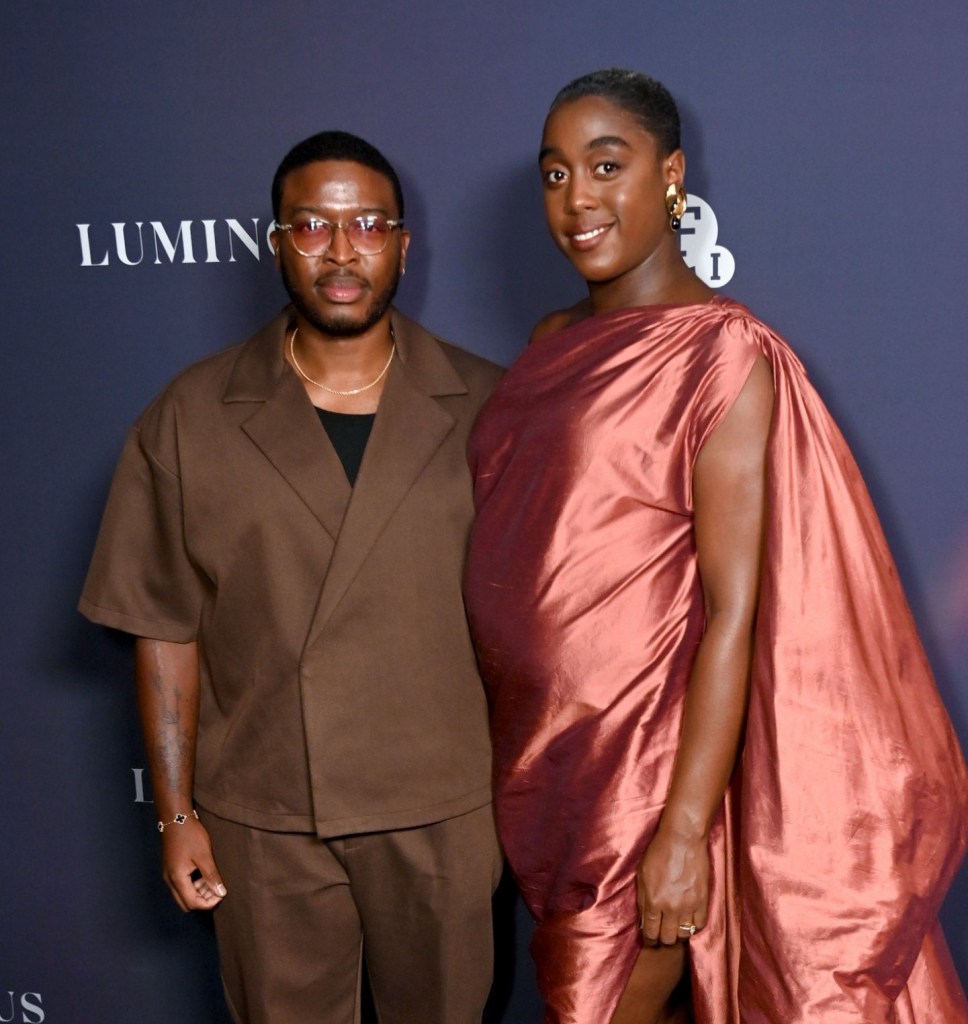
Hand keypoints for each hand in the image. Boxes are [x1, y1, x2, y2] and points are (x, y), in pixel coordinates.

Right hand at [160, 820, 226, 911]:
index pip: (192, 903)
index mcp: (177, 879)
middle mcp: (170, 881)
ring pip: (183, 894)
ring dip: (198, 892)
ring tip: (213, 881)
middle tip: (217, 890)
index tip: (221, 895)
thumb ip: (212, 876)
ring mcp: (169, 875)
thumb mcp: (204, 855)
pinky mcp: (171, 869)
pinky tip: (204, 875)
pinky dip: (193, 885)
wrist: (176, 818)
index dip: (208, 903)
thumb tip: (221, 893)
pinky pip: (182, 885)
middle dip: (202, 901)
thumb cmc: (190, 835)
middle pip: (186, 903)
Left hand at [636, 827, 708, 945]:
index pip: (650, 932)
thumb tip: (643, 920)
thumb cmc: (659, 853)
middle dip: (663, 939)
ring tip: (676, 927)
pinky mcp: (703, 900)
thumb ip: (642, 899)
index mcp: (653, 901)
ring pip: (684, 935)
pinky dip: (694, 927)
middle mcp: (671, 907)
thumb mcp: (642, 875)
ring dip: (679, 933)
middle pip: (668, 938)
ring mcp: (689, 905)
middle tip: (662, 934)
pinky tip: (689, 921)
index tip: (650, 940)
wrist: (682, 839)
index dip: (649, 940)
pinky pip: (700, 925)